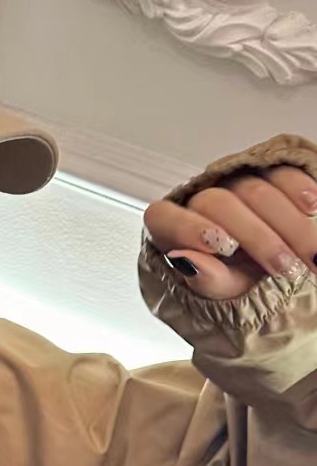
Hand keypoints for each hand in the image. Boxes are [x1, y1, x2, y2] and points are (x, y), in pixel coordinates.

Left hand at [144, 165, 316, 299]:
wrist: (283, 281)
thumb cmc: (244, 290)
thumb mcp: (225, 295)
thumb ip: (206, 280)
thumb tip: (184, 260)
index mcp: (175, 232)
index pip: (164, 217)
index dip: (189, 228)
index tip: (224, 248)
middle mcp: (200, 203)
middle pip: (218, 203)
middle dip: (256, 237)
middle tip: (282, 267)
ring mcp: (234, 184)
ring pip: (254, 189)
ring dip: (285, 224)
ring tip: (308, 256)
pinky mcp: (267, 172)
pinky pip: (280, 171)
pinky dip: (298, 189)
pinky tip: (310, 208)